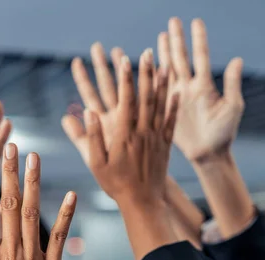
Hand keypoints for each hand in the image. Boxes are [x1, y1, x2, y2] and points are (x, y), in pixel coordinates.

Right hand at [68, 49, 177, 205]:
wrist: (142, 202)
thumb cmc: (115, 184)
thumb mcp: (96, 164)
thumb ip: (91, 138)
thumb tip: (88, 112)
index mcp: (124, 136)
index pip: (126, 101)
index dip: (126, 80)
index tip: (125, 61)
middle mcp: (142, 133)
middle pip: (146, 98)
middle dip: (147, 73)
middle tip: (149, 53)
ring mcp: (156, 138)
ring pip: (161, 106)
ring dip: (163, 83)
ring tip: (164, 64)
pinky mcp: (166, 145)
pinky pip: (171, 121)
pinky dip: (174, 105)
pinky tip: (177, 91)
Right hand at [159, 18, 244, 162]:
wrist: (208, 154)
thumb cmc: (224, 133)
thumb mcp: (232, 108)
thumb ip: (233, 84)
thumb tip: (237, 58)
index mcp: (205, 86)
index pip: (200, 56)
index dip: (198, 39)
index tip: (195, 21)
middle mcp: (190, 87)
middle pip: (181, 58)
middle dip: (177, 39)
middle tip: (173, 20)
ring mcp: (177, 97)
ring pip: (168, 70)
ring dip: (164, 53)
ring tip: (160, 36)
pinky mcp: (166, 109)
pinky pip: (157, 91)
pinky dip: (153, 77)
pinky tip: (149, 65)